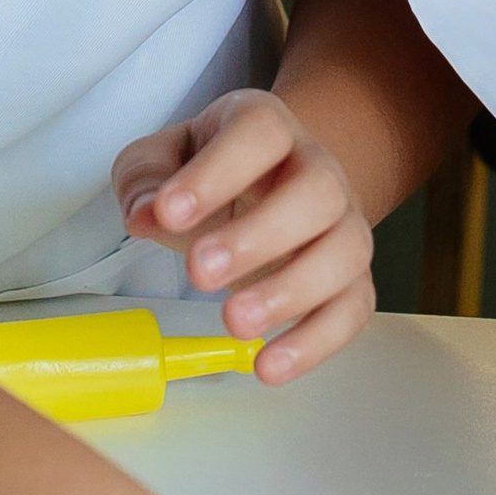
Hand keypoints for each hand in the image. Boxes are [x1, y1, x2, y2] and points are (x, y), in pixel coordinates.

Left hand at [114, 87, 375, 384]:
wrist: (272, 185)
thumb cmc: (212, 174)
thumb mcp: (164, 159)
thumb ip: (146, 178)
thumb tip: (143, 214)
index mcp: (268, 128)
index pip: (259, 132)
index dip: (217, 172)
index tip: (168, 212)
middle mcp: (319, 170)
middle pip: (316, 192)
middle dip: (259, 236)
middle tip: (199, 273)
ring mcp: (344, 225)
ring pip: (345, 252)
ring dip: (291, 292)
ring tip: (234, 323)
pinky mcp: (352, 279)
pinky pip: (352, 310)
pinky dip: (315, 342)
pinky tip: (267, 367)